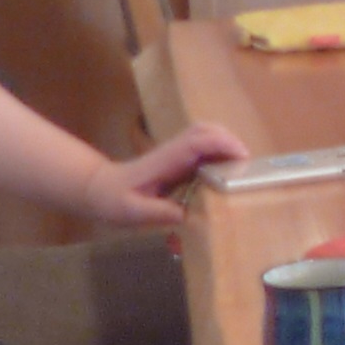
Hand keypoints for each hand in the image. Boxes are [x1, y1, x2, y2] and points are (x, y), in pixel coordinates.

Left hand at [73, 121, 249, 227]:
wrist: (98, 189)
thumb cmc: (113, 200)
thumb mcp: (131, 211)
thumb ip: (156, 212)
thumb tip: (185, 214)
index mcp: (165, 160)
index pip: (197, 141)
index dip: (222, 144)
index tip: (242, 158)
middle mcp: (174, 151)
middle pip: (206, 130)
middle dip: (230, 140)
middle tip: (247, 165)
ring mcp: (176, 153)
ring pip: (206, 135)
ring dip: (226, 144)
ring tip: (240, 168)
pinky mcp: (177, 160)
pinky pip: (202, 148)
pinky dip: (219, 153)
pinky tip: (224, 173)